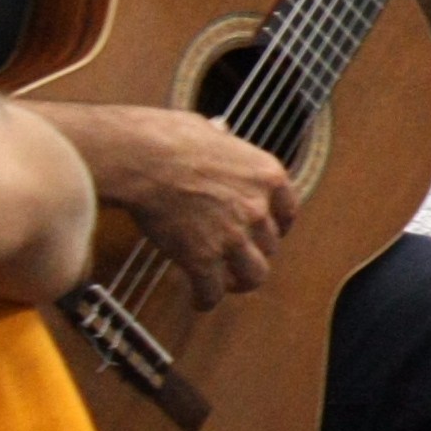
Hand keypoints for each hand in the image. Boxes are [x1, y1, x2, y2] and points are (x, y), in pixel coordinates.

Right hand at [51, 101, 296, 307]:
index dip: (278, 226)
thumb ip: (221, 138)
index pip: (288, 210)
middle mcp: (258, 208)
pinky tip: (198, 301)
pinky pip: (212, 291)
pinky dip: (206, 300)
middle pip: (270, 244)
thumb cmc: (167, 137)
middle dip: (254, 251)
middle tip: (237, 256)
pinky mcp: (203, 258)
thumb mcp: (208, 129)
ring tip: (227, 285)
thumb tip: (219, 130)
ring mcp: (233, 236)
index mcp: (266, 175)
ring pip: (254, 274)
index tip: (268, 231)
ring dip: (241, 282)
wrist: (142, 158)